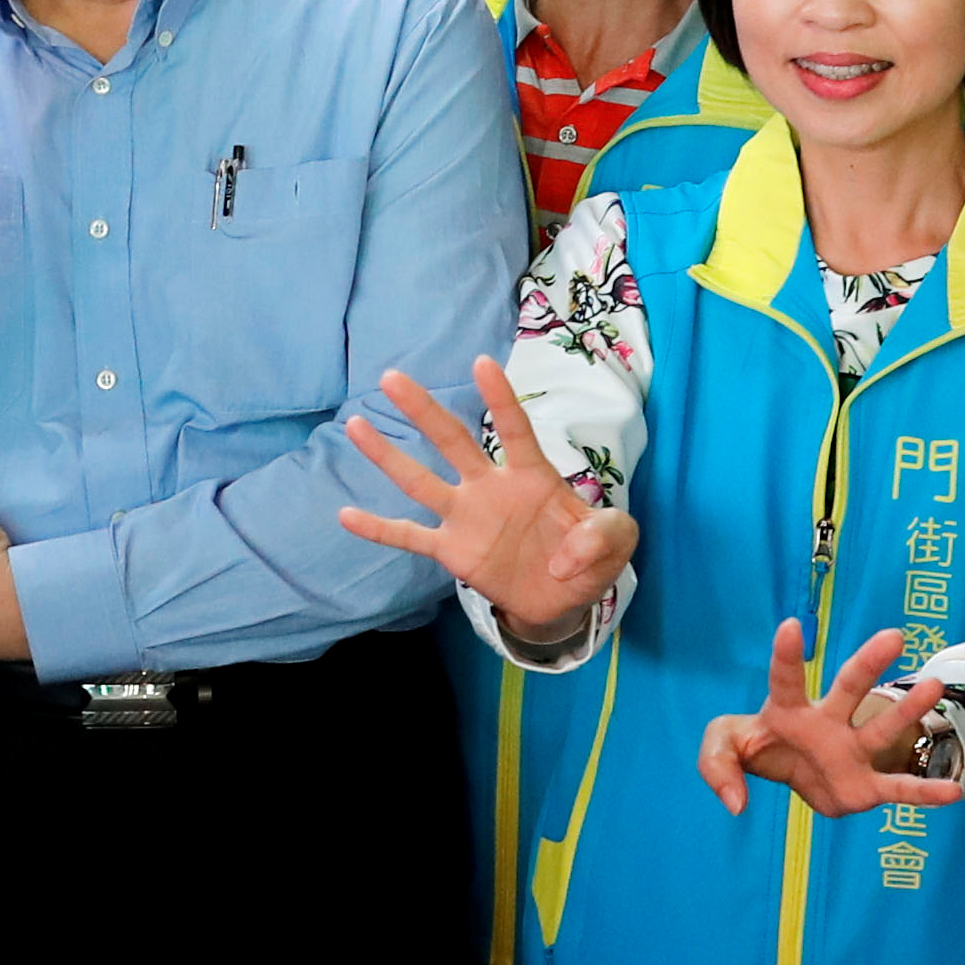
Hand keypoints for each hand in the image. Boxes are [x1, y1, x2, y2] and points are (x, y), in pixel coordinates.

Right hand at [336, 359, 637, 640]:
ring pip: (421, 481)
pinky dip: (379, 528)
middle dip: (425, 411)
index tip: (481, 363)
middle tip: (392, 378)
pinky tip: (346, 515)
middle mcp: (491, 487)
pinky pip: (410, 536)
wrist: (561, 601)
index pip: (515, 430)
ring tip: (356, 425)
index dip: (501, 399)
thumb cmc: (588, 556)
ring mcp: (466, 517)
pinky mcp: (451, 551)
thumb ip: (607, 535)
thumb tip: (569, 553)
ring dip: (389, 456)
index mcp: (532, 476)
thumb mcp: (618, 542)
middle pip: (454, 441)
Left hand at [698, 620, 961, 817]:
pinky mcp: (865, 786)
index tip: (789, 626)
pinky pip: (898, 788)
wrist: (792, 778)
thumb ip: (716, 765)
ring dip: (907, 710)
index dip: (786, 655)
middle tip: (894, 635)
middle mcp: (826, 722)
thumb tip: (734, 804)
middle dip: (869, 662)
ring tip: (933, 686)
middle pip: (849, 687)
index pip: (784, 678)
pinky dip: (924, 793)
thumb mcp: (723, 749)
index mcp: (787, 709)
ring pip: (882, 728)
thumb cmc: (760, 747)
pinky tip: (953, 792)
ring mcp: (850, 752)